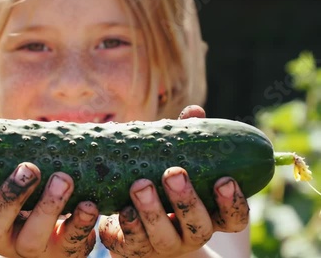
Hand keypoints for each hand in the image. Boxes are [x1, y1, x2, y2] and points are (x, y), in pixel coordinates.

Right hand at [0, 110, 97, 257]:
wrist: (65, 222)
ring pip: (31, 240)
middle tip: (29, 169)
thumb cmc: (29, 187)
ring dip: (47, 207)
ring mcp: (32, 249)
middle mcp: (3, 237)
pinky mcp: (62, 254)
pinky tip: (89, 203)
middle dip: (9, 197)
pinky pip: (70, 244)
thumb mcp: (11, 164)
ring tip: (63, 178)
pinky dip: (80, 223)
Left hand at [99, 105, 249, 257]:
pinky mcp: (137, 250)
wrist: (137, 224)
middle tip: (173, 173)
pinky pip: (133, 244)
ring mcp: (164, 245)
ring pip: (164, 237)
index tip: (224, 180)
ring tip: (140, 185)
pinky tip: (122, 209)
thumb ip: (188, 139)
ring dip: (152, 211)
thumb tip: (194, 111)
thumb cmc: (165, 186)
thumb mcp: (179, 161)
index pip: (234, 218)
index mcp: (210, 215)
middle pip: (199, 227)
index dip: (232, 203)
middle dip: (186, 200)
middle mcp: (191, 234)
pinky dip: (128, 226)